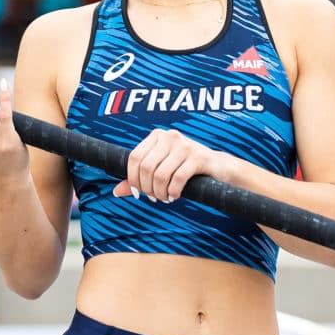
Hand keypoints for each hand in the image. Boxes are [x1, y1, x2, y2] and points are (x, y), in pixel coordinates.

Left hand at [112, 128, 234, 202]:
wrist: (218, 167)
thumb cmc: (186, 169)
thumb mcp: (161, 170)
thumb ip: (139, 179)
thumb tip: (116, 192)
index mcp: (157, 136)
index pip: (134, 158)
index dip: (132, 178)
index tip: (137, 193)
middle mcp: (169, 137)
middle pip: (146, 167)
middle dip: (147, 188)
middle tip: (154, 198)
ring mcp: (185, 145)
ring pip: (160, 175)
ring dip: (160, 193)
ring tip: (165, 198)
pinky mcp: (199, 157)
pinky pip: (177, 178)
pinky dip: (173, 192)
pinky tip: (175, 196)